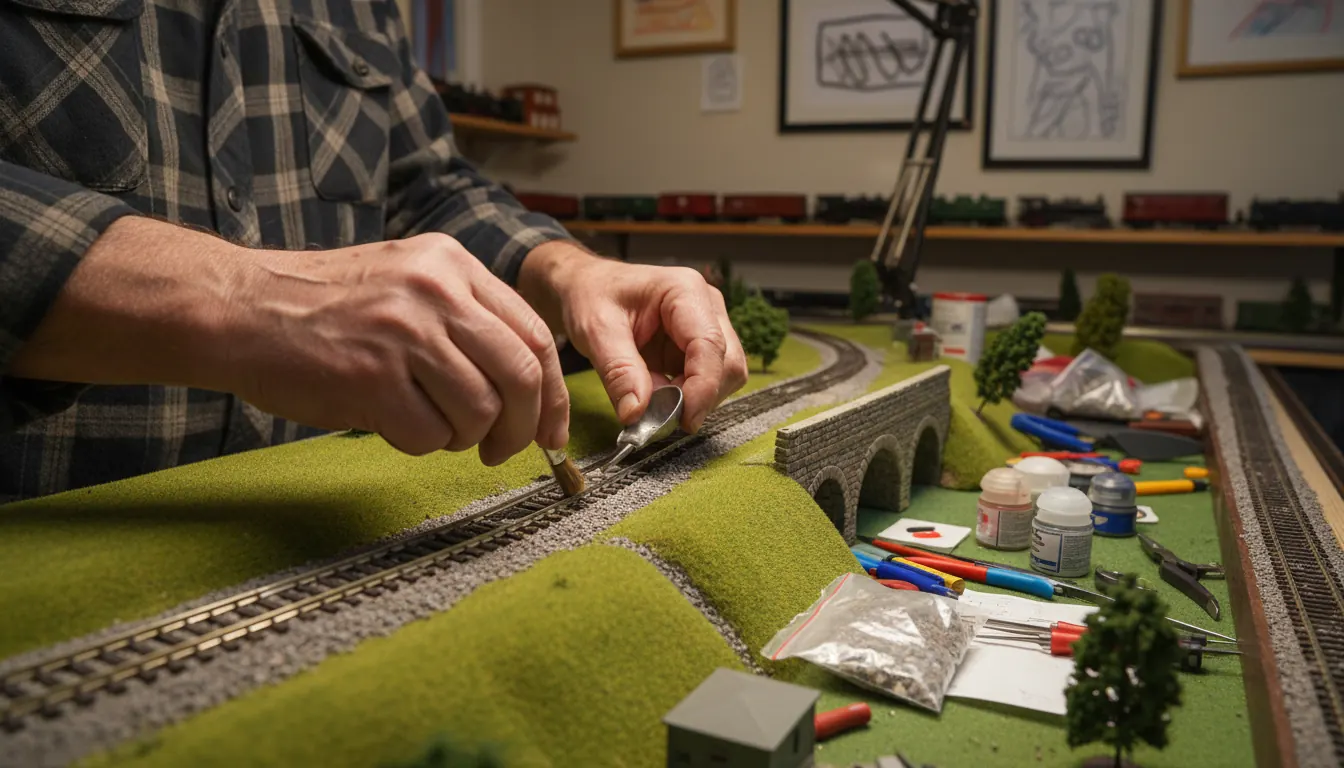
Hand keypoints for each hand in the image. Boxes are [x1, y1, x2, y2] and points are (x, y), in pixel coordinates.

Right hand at [221, 233, 569, 463]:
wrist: (241, 309)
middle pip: (521, 376)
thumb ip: (466, 316)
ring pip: (481, 411)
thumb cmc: (325, 306)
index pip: (535, 336)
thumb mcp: (407, 280)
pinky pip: (429, 435)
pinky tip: (391, 422)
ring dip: (463, 436)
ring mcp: (404, 334)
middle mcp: (436, 292)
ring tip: (428, 424)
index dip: (552, 393)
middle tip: (502, 449)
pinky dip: (419, 444)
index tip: (551, 430)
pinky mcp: (371, 379)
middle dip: (523, 428)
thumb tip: (528, 384)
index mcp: (451, 265)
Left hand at [518, 242, 748, 432]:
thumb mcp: (596, 330)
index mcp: (684, 290)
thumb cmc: (592, 295)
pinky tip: (658, 392)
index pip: (709, 344)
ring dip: (693, 399)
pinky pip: (708, 381)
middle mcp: (707, 305)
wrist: (589, 286)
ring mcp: (709, 325)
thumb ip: (618, 371)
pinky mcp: (701, 347)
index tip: (682, 419)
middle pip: (727, 363)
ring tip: (652, 399)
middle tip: (659, 416)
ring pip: (724, 376)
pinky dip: (686, 397)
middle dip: (699, 397)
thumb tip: (637, 413)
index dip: (702, 387)